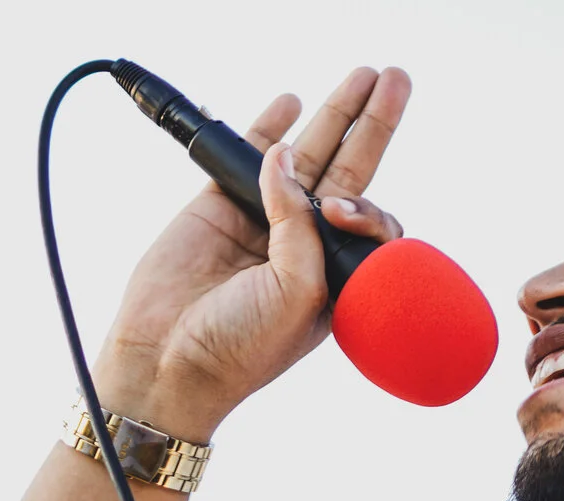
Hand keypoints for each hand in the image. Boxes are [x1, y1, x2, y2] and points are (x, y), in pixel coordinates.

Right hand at [95, 67, 410, 437]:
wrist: (167, 361)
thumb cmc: (241, 347)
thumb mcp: (299, 294)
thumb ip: (301, 227)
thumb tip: (285, 161)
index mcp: (336, 277)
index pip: (370, 222)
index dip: (366, 204)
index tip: (338, 210)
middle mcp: (305, 247)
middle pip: (348, 172)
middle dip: (373, 125)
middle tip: (396, 79)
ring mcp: (262, 223)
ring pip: (304, 157)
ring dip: (333, 115)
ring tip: (363, 75)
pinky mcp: (218, 206)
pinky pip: (249, 157)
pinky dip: (270, 127)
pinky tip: (291, 101)